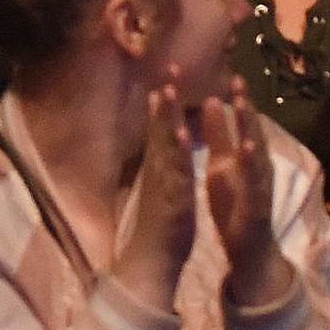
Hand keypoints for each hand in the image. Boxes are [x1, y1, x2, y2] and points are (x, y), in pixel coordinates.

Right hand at [112, 75, 197, 311]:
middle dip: (165, 98)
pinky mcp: (171, 200)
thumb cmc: (159, 226)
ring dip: (165, 118)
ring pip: (164, 146)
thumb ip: (159, 165)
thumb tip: (160, 141)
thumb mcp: (161, 190)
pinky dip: (176, 154)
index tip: (168, 72)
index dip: (164, 101)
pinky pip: (174, 173)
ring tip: (168, 90)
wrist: (150, 262)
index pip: (160, 128)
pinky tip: (178, 135)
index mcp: (158, 169)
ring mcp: (163, 185)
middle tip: (168, 67)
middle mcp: (158, 171)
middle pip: (159, 129)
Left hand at [200, 79, 286, 301]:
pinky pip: (255, 185)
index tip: (231, 73)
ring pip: (257, 155)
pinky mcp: (257, 207)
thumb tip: (213, 100)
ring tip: (244, 108)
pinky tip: (247, 150)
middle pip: (253, 133)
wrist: (248, 249)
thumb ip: (219, 135)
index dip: (239, 100)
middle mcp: (256, 168)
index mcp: (243, 158)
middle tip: (239, 79)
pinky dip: (251, 168)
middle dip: (246, 108)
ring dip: (251, 131)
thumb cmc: (235, 203)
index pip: (243, 124)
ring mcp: (260, 187)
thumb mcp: (222, 164)